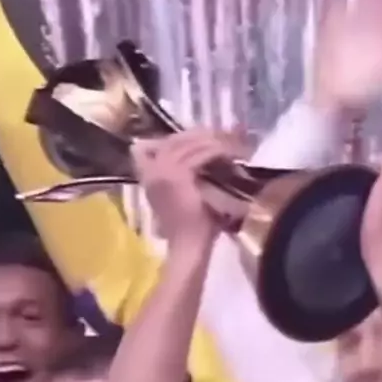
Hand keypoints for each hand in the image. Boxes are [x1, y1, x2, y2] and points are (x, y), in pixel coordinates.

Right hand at [131, 127, 247, 244]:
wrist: (187, 245)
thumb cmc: (189, 227)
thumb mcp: (184, 196)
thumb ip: (187, 176)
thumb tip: (206, 156)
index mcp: (148, 175)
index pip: (163, 144)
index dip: (184, 138)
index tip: (206, 137)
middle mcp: (152, 169)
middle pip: (176, 140)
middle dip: (202, 136)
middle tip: (225, 135)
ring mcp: (163, 170)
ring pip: (191, 144)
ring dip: (214, 141)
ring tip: (233, 143)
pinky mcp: (179, 174)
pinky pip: (201, 154)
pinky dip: (219, 151)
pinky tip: (233, 154)